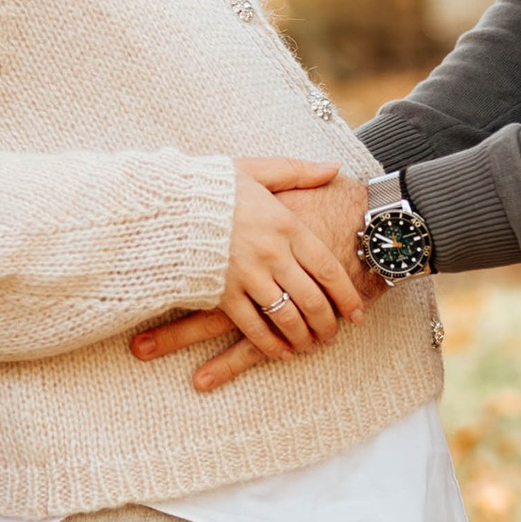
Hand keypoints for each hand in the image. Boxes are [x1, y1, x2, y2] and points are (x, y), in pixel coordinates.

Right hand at [132, 162, 367, 388]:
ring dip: (304, 337)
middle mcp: (272, 253)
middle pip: (312, 299)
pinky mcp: (223, 294)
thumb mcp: (256, 170)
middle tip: (334, 335)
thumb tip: (333, 168)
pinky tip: (281, 353)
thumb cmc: (210, 187)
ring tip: (311, 345)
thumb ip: (297, 172)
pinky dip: (271, 345)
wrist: (163, 204)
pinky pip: (254, 327)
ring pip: (287, 317)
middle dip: (327, 323)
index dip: (346, 295)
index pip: (327, 268)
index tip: (358, 313)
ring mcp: (248, 276)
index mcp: (285, 224)